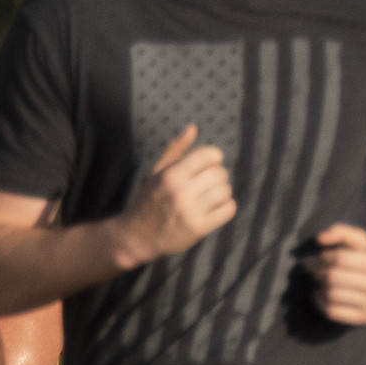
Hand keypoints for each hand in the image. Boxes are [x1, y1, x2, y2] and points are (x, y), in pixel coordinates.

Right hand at [121, 125, 234, 263]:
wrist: (136, 236)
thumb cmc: (148, 200)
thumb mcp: (157, 172)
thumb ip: (176, 150)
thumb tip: (193, 128)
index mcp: (171, 175)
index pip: (209, 155)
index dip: (214, 157)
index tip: (208, 165)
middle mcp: (181, 192)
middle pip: (220, 174)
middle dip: (217, 176)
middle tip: (208, 183)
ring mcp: (190, 212)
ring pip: (226, 191)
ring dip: (222, 192)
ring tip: (210, 196)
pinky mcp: (198, 229)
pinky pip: (228, 210)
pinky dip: (226, 207)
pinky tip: (215, 208)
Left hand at [308, 223, 365, 326]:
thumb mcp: (362, 242)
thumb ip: (342, 231)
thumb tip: (320, 239)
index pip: (340, 258)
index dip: (325, 257)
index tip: (323, 258)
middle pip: (333, 277)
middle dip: (319, 273)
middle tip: (317, 272)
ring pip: (331, 295)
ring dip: (319, 288)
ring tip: (319, 283)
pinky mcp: (364, 318)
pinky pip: (332, 312)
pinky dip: (320, 302)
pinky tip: (320, 295)